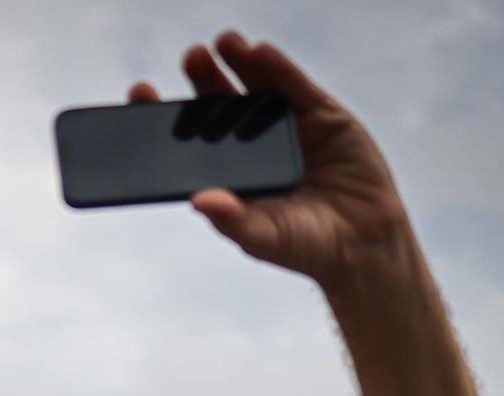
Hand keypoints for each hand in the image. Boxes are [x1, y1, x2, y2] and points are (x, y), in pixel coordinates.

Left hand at [129, 33, 410, 283]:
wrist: (364, 242)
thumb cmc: (305, 244)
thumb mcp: (264, 236)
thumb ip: (233, 219)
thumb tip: (199, 200)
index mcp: (225, 172)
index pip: (186, 139)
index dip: (163, 116)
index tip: (139, 92)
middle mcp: (249, 144)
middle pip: (217, 105)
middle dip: (202, 79)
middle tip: (190, 57)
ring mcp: (284, 125)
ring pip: (254, 87)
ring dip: (236, 62)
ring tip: (222, 43)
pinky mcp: (319, 114)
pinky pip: (294, 86)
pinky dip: (277, 68)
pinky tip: (259, 53)